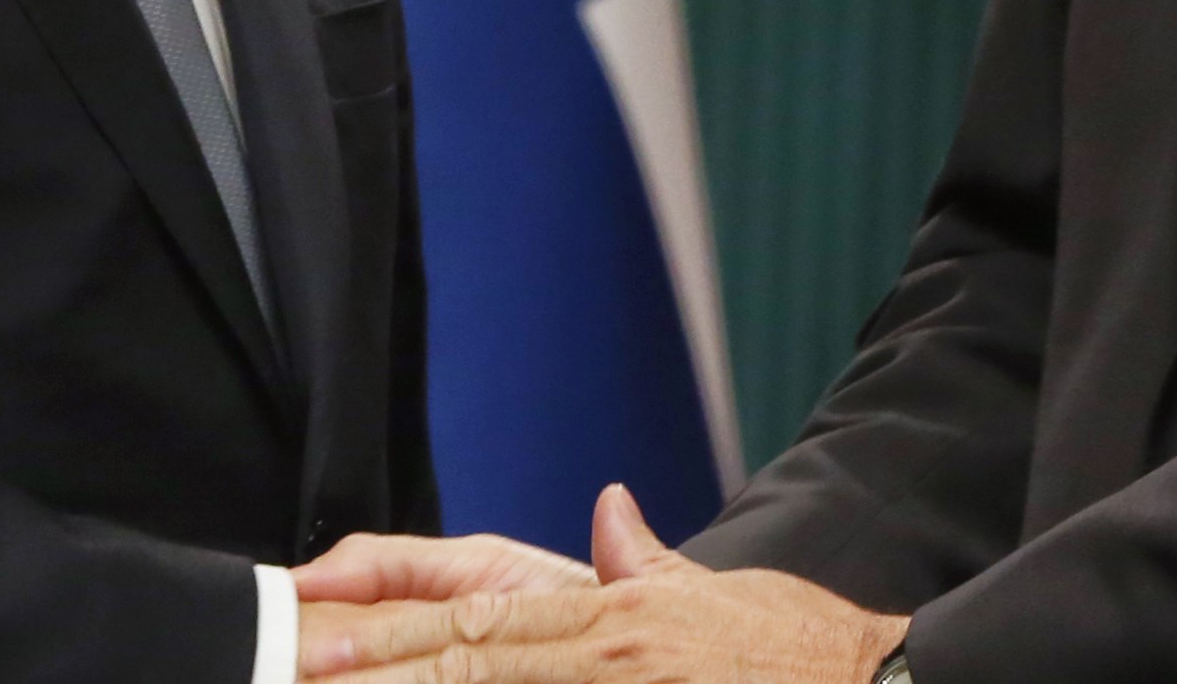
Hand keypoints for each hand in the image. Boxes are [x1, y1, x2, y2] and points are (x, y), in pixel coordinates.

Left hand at [299, 484, 907, 682]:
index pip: (481, 615)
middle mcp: (609, 657)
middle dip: (378, 672)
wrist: (878, 679)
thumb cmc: (796, 650)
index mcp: (614, 618)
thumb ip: (646, 561)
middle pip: (470, 663)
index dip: (395, 624)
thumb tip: (611, 509)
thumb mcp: (712, 593)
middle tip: (298, 668)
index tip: (325, 628)